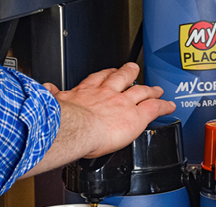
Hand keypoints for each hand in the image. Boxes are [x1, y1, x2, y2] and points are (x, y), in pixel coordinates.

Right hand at [23, 63, 175, 178]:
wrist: (76, 128)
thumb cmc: (63, 122)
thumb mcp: (54, 104)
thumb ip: (53, 96)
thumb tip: (46, 89)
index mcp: (85, 93)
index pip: (97, 80)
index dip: (105, 75)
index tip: (108, 73)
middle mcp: (106, 94)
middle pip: (121, 79)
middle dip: (128, 73)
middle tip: (133, 69)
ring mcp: (123, 103)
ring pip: (140, 91)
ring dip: (149, 88)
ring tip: (155, 88)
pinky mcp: (137, 116)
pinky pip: (155, 108)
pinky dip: (164, 106)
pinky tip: (169, 105)